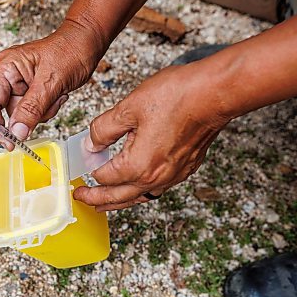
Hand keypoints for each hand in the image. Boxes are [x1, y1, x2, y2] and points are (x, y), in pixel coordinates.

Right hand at [0, 21, 102, 148]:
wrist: (88, 43)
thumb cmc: (70, 50)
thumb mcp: (50, 81)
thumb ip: (31, 108)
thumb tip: (16, 133)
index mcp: (6, 68)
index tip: (7, 143)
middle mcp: (9, 77)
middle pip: (7, 112)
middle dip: (28, 116)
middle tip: (45, 109)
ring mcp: (21, 85)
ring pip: (23, 116)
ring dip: (42, 113)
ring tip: (56, 96)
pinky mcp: (34, 92)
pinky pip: (35, 113)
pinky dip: (48, 110)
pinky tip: (59, 96)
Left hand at [73, 65, 230, 210]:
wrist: (215, 94)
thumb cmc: (178, 97)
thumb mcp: (129, 108)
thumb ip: (104, 129)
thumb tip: (92, 143)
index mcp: (138, 165)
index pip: (104, 176)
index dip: (89, 170)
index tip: (80, 166)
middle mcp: (156, 177)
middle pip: (119, 197)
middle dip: (97, 199)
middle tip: (82, 198)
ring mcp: (173, 176)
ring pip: (139, 197)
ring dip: (119, 201)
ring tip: (105, 203)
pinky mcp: (185, 169)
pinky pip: (156, 189)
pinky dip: (140, 192)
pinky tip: (136, 186)